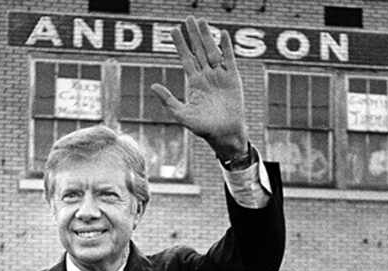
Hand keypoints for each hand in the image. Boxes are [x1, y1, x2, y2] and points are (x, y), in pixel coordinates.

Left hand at [151, 17, 247, 156]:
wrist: (225, 134)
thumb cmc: (204, 128)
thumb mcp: (183, 115)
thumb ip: (169, 100)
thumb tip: (153, 86)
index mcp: (194, 83)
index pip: (186, 58)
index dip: (180, 44)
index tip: (174, 30)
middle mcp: (207, 77)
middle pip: (199, 51)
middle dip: (193, 35)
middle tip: (188, 18)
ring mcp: (220, 77)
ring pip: (212, 51)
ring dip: (207, 36)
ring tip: (202, 21)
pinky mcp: (233, 80)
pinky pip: (229, 60)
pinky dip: (227, 47)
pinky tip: (223, 34)